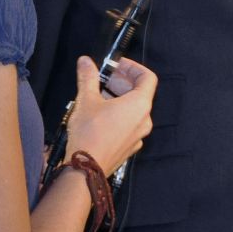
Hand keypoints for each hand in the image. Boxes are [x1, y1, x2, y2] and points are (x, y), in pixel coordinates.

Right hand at [64, 55, 156, 174]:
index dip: (133, 68)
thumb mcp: (86, 100)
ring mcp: (139, 135)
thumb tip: (85, 61)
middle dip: (123, 83)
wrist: (85, 170)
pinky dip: (119, 115)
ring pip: (134, 110)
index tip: (117, 65)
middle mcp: (145, 119)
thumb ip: (88, 77)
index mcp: (140, 104)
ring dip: (120, 99)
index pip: (147, 77)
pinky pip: (129, 125)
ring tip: (99, 96)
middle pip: (140, 93)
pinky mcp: (130, 147)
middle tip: (105, 79)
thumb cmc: (89, 132)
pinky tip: (100, 117)